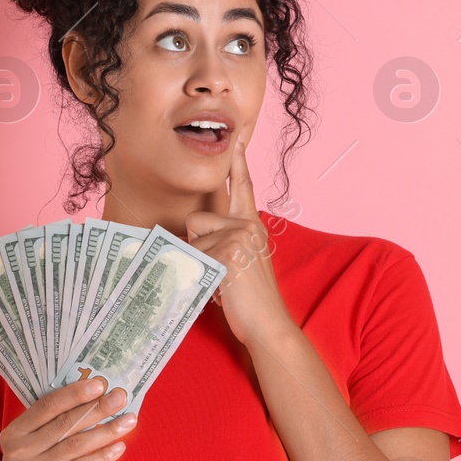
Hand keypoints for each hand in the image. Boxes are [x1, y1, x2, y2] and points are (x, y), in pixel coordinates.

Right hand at [0, 378, 135, 460]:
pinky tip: (121, 447)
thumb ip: (65, 419)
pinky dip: (103, 456)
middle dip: (96, 408)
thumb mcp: (55, 443)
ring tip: (129, 420)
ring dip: (106, 430)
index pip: (46, 406)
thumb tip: (101, 391)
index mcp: (13, 434)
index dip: (74, 393)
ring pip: (75, 445)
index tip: (100, 383)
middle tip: (120, 396)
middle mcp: (16, 454)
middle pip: (63, 424)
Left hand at [184, 133, 295, 345]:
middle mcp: (247, 225)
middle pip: (197, 221)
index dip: (237, 162)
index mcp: (251, 225)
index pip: (242, 187)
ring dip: (199, 263)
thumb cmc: (250, 298)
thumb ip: (224, 242)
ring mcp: (239, 236)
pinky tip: (225, 288)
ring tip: (223, 281)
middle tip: (222, 274)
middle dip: (198, 247)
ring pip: (192, 239)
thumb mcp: (240, 261)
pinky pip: (195, 257)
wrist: (267, 323)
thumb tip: (194, 238)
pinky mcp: (229, 251)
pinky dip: (203, 275)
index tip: (235, 137)